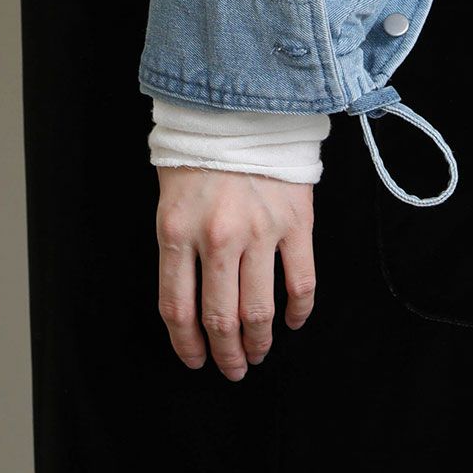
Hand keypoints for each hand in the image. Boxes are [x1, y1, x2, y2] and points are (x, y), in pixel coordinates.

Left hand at [154, 165, 316, 378]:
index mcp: (178, 231)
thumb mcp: (171, 198)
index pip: (177, 308)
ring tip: (258, 353)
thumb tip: (190, 303)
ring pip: (260, 310)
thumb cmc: (200, 153)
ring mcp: (260, 231)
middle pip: (220, 318)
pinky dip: (299, 312)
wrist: (242, 105)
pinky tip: (294, 322)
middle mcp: (218, 237)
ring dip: (259, 343)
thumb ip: (178, 247)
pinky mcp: (296, 222)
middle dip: (226, 354)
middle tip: (232, 368)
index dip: (186, 345)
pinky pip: (301, 282)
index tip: (196, 360)